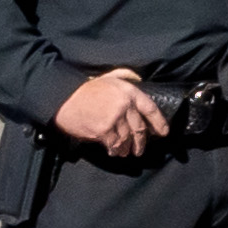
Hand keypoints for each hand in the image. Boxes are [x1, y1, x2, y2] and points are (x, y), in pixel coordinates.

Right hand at [47, 67, 166, 157]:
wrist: (63, 98)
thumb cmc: (84, 88)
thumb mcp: (108, 76)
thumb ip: (124, 75)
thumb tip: (139, 79)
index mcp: (128, 92)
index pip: (150, 108)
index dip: (159, 122)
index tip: (163, 132)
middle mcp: (124, 105)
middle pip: (139, 128)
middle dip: (141, 141)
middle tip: (140, 150)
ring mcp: (114, 119)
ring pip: (127, 138)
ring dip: (128, 148)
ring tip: (127, 153)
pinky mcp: (103, 130)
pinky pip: (114, 144)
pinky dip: (115, 150)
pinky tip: (114, 152)